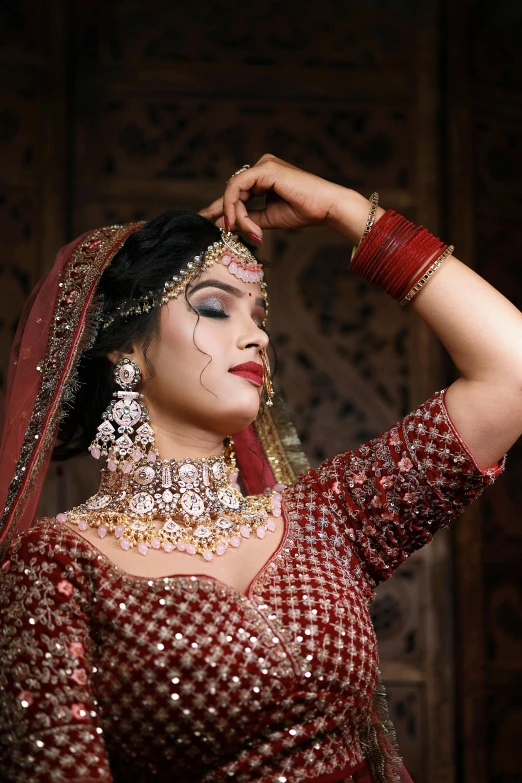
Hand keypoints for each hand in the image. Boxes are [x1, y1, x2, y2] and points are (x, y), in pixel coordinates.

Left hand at [199, 154, 357, 242]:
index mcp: (265, 177)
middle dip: (224, 212)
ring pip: (234, 190)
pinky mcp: (266, 168)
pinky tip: (239, 221)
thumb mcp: (268, 218)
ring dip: (235, 214)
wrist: (327, 208)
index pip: (237, 192)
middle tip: (217, 228)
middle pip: (232, 191)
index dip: (220, 207)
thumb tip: (227, 225)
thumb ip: (248, 219)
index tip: (206, 220)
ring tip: (248, 231)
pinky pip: (239, 187)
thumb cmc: (304, 212)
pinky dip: (236, 206)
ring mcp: (264, 165)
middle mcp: (262, 167)